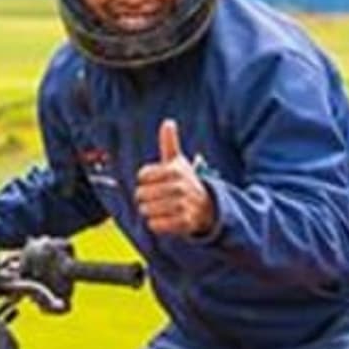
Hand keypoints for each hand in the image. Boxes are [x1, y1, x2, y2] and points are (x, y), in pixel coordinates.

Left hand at [136, 119, 216, 237]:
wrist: (207, 207)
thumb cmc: (186, 182)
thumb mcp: (178, 162)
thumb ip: (169, 144)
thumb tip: (168, 122)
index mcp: (174, 171)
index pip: (142, 176)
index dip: (145, 180)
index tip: (156, 181)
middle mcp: (179, 187)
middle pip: (141, 194)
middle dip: (145, 197)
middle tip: (158, 197)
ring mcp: (182, 205)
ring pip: (146, 210)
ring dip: (150, 211)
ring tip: (162, 208)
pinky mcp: (183, 223)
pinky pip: (155, 225)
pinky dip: (157, 224)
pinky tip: (166, 218)